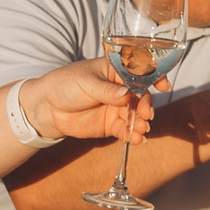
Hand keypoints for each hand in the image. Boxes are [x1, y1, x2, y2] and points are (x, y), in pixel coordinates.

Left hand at [21, 58, 153, 143]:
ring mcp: (116, 108)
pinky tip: (136, 139)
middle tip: (145, 115)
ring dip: (142, 122)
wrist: (46, 107)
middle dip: (146, 106)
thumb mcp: (86, 83)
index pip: (140, 72)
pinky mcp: (110, 125)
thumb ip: (107, 91)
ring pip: (136, 115)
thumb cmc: (65, 84)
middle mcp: (120, 89)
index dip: (155, 77)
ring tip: (141, 129)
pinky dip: (132, 135)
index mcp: (115, 71)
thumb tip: (128, 95)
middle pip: (141, 97)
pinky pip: (126, 130)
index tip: (163, 86)